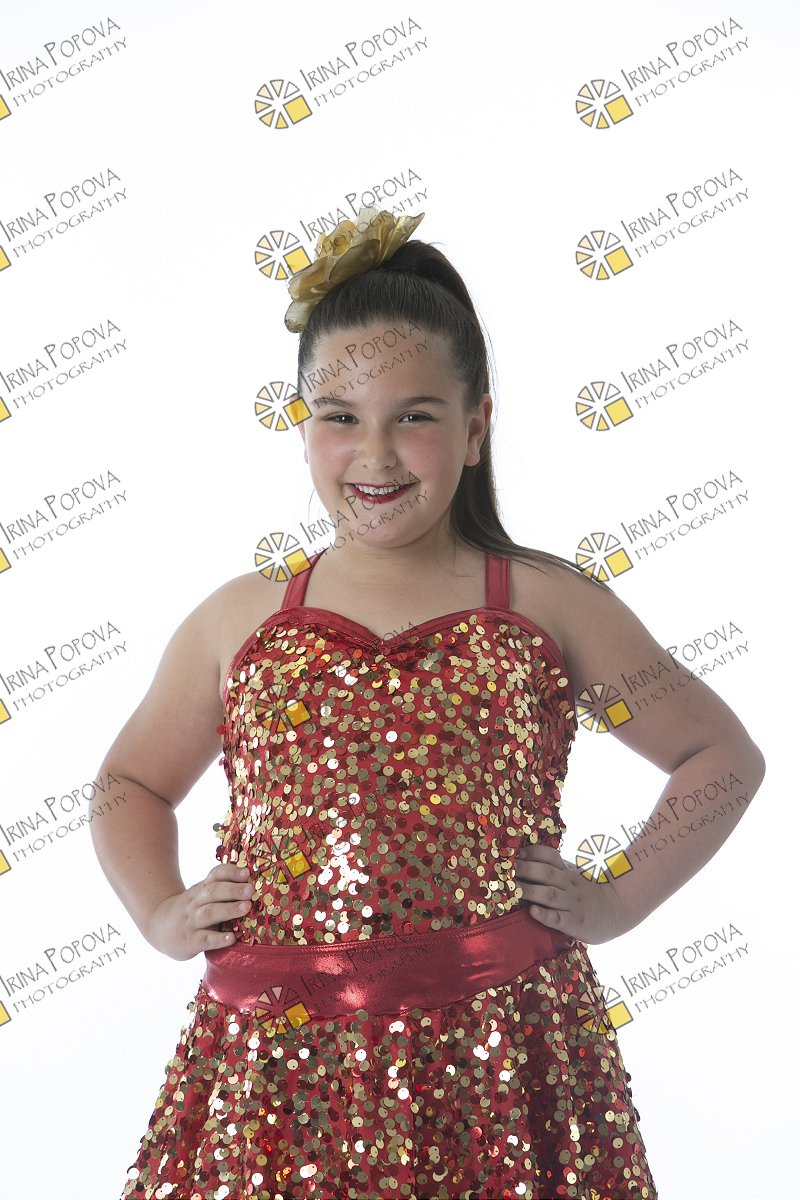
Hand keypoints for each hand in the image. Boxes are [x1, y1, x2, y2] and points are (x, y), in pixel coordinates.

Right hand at [146, 863, 252, 960]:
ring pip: (209, 913)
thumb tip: (253, 883)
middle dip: (233, 890)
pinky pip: (205, 940)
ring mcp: (192, 922)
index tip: (246, 873)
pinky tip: (232, 938)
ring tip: (247, 907)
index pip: (215, 875)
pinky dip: (218, 939)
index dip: (230, 872)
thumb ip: (221, 889)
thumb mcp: (201, 895)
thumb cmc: (190, 910)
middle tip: (251, 890)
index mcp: (202, 889)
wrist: (158, 927)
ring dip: (229, 909)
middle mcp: (196, 902)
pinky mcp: (191, 941)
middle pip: (214, 892)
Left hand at [515, 844, 629, 944]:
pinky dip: (545, 915)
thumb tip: (525, 859)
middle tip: (507, 868)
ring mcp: (572, 904)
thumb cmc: (589, 893)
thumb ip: (555, 869)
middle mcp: (569, 885)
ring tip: (512, 889)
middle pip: (547, 873)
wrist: (618, 910)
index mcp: (568, 872)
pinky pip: (558, 919)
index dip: (533, 853)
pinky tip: (532, 911)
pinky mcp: (575, 923)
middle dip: (526, 869)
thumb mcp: (574, 875)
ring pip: (549, 895)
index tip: (517, 852)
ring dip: (529, 891)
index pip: (551, 857)